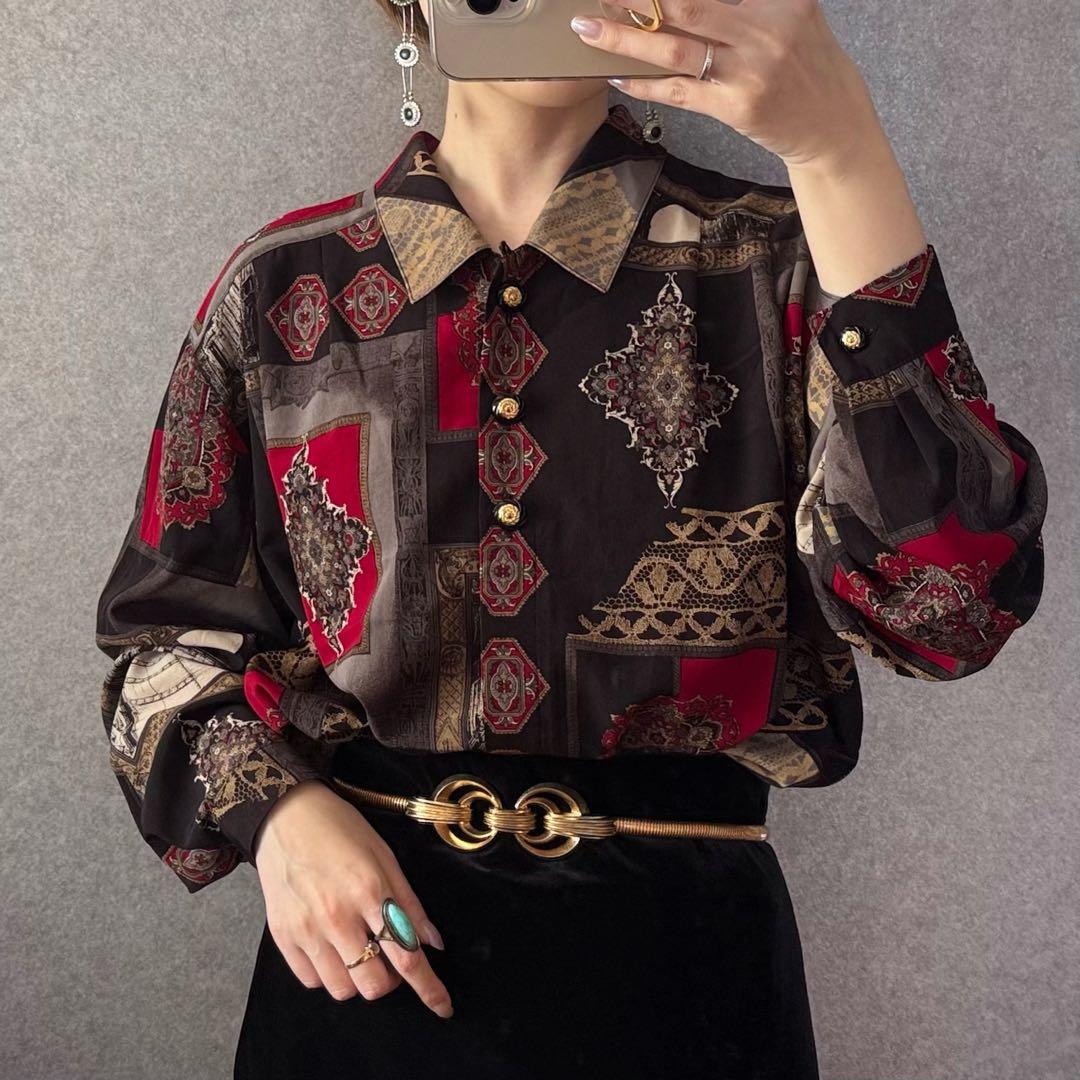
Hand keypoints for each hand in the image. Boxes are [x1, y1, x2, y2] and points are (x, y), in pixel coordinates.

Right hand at [252, 779, 452, 1017]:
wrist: (286, 815)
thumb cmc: (341, 830)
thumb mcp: (385, 856)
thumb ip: (409, 903)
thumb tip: (432, 943)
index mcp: (370, 891)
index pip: (406, 956)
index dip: (429, 988)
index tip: (443, 1007)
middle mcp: (337, 916)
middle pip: (374, 984)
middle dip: (390, 981)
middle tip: (389, 956)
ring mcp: (306, 929)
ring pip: (343, 989)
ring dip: (359, 977)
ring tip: (359, 947)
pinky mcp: (281, 936)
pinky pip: (312, 981)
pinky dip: (328, 973)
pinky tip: (333, 946)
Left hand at [570, 0, 884, 170]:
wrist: (832, 125)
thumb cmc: (805, 66)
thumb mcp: (792, 15)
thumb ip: (748, 1)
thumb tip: (683, 2)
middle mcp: (765, 28)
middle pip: (687, 4)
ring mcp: (750, 70)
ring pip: (675, 48)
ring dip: (625, 38)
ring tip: (588, 29)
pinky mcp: (737, 107)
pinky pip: (680, 92)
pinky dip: (645, 84)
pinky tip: (617, 76)